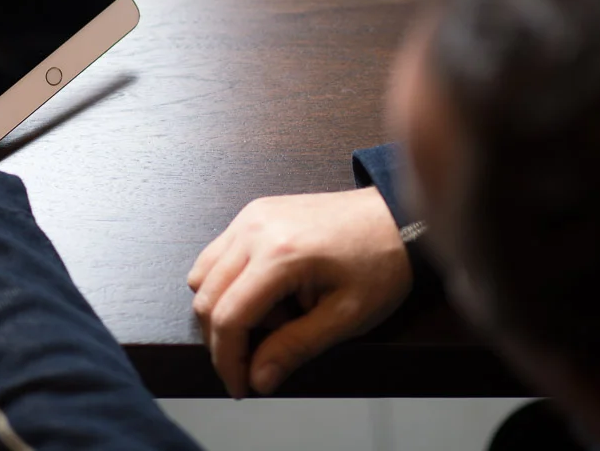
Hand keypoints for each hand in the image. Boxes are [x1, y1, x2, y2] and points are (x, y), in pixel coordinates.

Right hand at [188, 187, 411, 397]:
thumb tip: (258, 379)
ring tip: (268, 322)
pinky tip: (265, 295)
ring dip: (221, 309)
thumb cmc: (380, 264)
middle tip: (250, 365)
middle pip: (206, 296)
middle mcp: (255, 230)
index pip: (228, 317)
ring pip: (203, 273)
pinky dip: (227, 283)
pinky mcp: (254, 213)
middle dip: (220, 341)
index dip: (227, 361)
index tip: (240, 388)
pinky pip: (218, 253)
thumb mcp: (346, 316)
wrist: (397, 217)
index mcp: (280, 255)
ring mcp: (251, 216)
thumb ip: (296, 348)